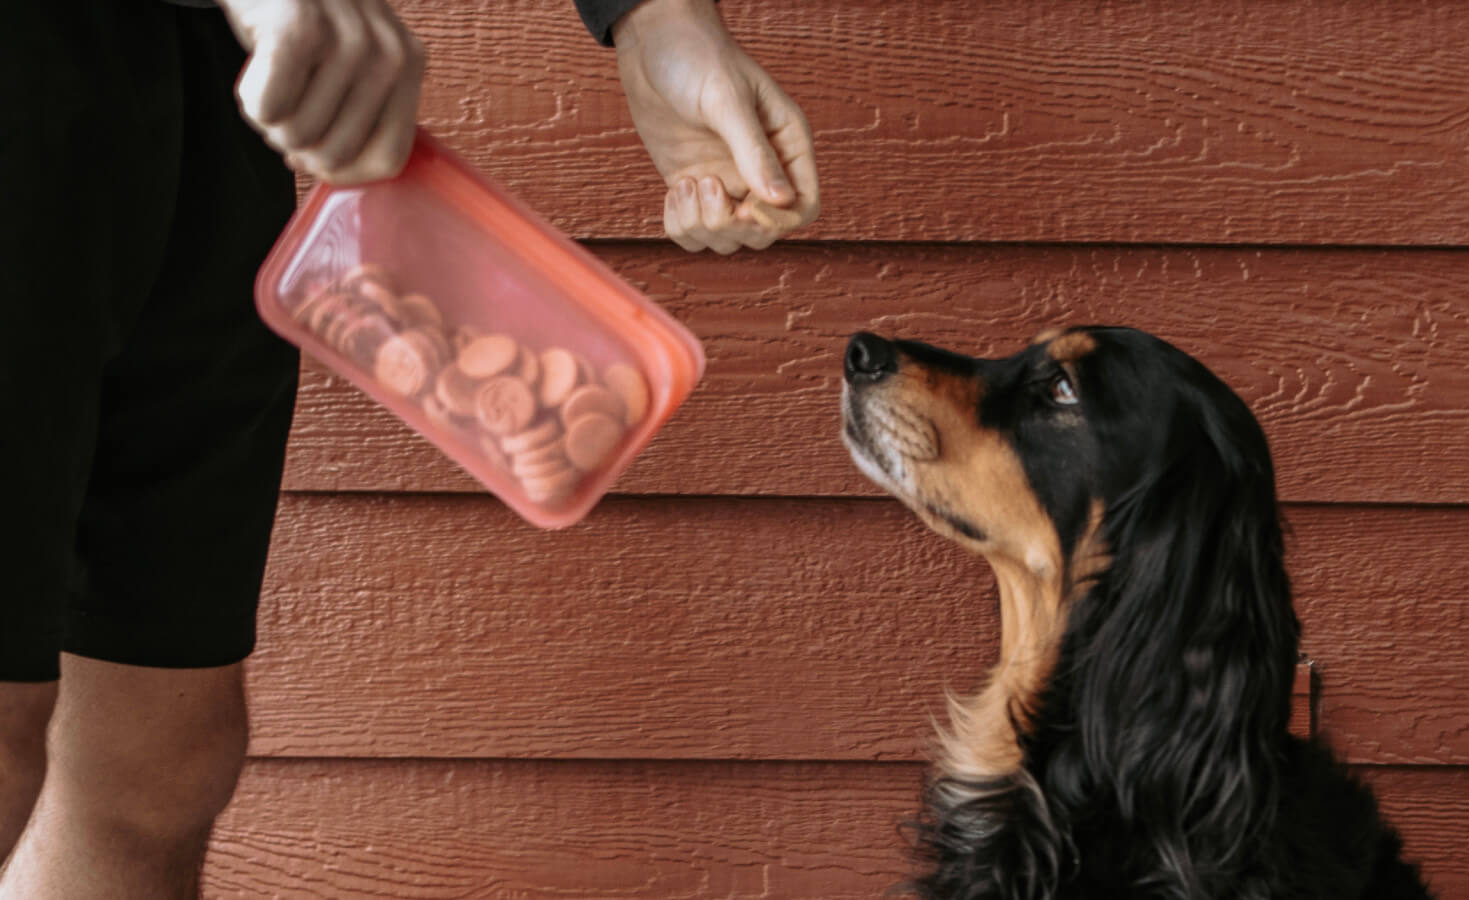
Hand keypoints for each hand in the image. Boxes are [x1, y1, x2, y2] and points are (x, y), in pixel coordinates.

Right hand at [217, 0, 424, 184]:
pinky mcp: (298, 28)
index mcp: (409, 64)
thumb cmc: (305, 20)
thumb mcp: (356, 60)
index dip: (341, 169)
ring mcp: (347, 39)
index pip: (388, 160)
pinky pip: (269, 110)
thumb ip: (365, 114)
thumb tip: (339, 173)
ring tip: (274, 72)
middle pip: (336, 156)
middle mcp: (388, 52)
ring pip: (296, 135)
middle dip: (297, 141)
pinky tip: (258, 64)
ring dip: (269, 116)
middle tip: (289, 97)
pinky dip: (250, 98)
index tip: (315, 147)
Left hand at [612, 0, 818, 253]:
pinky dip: (681, 225)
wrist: (653, 43)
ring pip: (727, 239)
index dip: (777, 220)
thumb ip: (754, 152)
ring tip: (686, 183)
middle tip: (705, 184)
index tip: (742, 202)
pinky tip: (674, 191)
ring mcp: (726, 181)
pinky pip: (694, 232)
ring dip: (702, 226)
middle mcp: (761, 170)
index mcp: (787, 145)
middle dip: (733, 225)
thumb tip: (780, 201)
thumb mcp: (727, 101)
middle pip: (764, 233)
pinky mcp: (694, 187)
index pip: (803, 208)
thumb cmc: (698, 57)